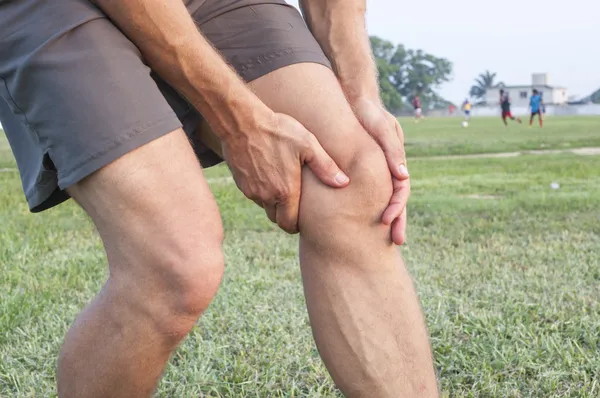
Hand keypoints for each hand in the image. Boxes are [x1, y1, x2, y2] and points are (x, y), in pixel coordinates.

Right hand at [221, 112, 349, 233]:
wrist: (242, 122)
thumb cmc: (278, 131)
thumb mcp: (307, 145)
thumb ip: (325, 167)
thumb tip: (344, 182)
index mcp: (285, 192)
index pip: (289, 225)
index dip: (297, 224)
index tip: (303, 215)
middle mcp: (266, 196)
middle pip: (277, 219)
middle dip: (286, 214)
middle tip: (295, 199)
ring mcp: (251, 191)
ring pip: (265, 206)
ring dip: (273, 201)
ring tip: (283, 182)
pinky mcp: (240, 183)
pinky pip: (254, 195)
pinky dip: (261, 190)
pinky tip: (268, 173)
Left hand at [351, 97, 409, 244]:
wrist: (355, 100)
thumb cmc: (369, 113)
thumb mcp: (382, 128)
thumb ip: (392, 151)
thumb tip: (402, 177)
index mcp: (396, 162)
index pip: (401, 190)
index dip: (396, 207)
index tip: (387, 221)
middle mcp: (390, 169)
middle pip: (396, 199)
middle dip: (397, 220)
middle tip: (396, 241)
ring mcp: (379, 171)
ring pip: (384, 198)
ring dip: (387, 216)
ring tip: (383, 238)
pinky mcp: (366, 170)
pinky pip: (369, 191)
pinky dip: (369, 205)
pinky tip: (364, 220)